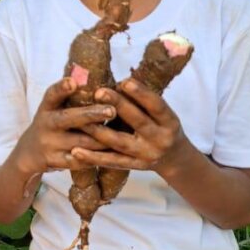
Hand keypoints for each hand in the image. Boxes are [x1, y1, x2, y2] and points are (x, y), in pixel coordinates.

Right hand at [13, 76, 114, 176]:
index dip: (61, 88)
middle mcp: (46, 124)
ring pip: (81, 142)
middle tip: (112, 110)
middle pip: (68, 118)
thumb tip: (101, 84)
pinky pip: (79, 161)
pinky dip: (96, 158)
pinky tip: (112, 155)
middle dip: (91, 114)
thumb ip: (71, 99)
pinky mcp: (54, 161)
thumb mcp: (54, 109)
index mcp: (47, 107)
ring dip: (102, 139)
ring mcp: (49, 144)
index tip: (73, 82)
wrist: (29, 153)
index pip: (52, 94)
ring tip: (122, 134)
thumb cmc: (52, 125)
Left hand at [71, 79, 188, 172]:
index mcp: (170, 122)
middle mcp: (161, 140)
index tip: (124, 81)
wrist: (174, 158)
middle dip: (118, 106)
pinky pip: (111, 162)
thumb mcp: (161, 113)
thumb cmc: (161, 125)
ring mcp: (147, 156)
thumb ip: (142, 101)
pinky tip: (76, 151)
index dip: (141, 94)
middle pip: (138, 122)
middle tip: (99, 92)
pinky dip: (93, 157)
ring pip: (120, 143)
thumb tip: (116, 82)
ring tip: (81, 121)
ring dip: (99, 131)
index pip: (157, 106)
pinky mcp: (134, 167)